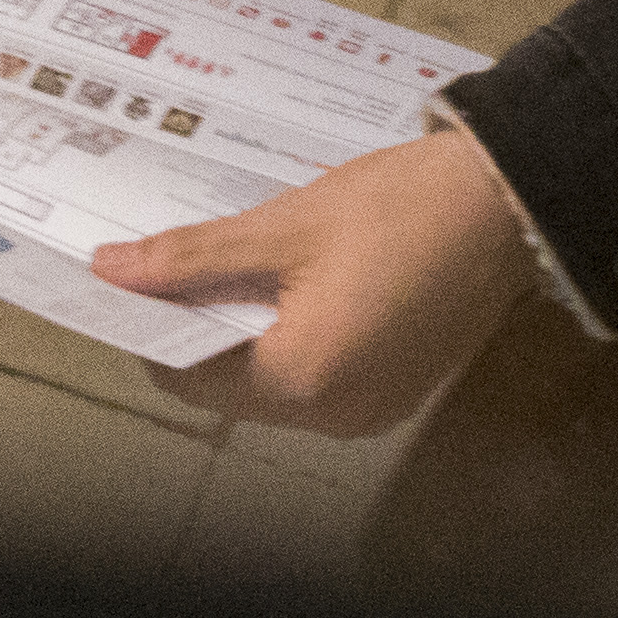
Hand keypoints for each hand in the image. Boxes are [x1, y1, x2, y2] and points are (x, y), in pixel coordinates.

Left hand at [91, 127, 537, 436]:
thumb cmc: (395, 208)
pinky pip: (318, 376)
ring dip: (241, 331)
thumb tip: (109, 271)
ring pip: (275, 384)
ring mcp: (373, 409)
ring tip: (214, 262)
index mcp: (303, 380)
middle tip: (164, 262)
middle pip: (232, 387)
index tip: (124, 280)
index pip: (191, 378)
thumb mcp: (283, 227)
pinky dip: (288, 338)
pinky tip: (276, 281)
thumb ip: (191, 257)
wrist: (508, 201)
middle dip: (195, 328)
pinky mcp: (397, 389)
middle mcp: (335, 415)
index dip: (152, 330)